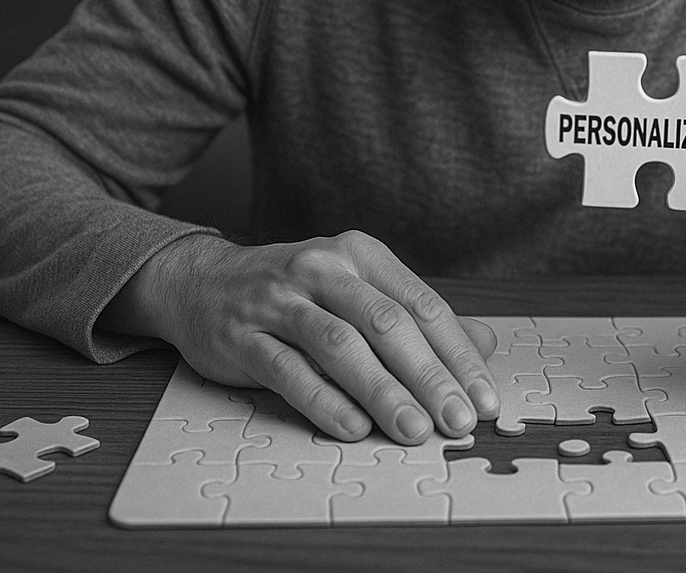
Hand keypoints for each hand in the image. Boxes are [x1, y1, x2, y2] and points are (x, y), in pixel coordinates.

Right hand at [99, 230, 499, 443]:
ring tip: (416, 430)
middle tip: (459, 419)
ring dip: (383, 391)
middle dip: (430, 377)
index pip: (422, 306)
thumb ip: (418, 318)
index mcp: (361, 255)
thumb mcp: (359, 291)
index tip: (484, 398)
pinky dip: (324, 400)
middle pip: (388, 325)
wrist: (201, 282)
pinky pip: (289, 370)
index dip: (458, 355)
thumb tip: (485, 346)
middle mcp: (323, 268)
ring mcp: (279, 301)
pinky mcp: (242, 336)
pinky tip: (354, 427)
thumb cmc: (296, 292)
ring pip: (341, 346)